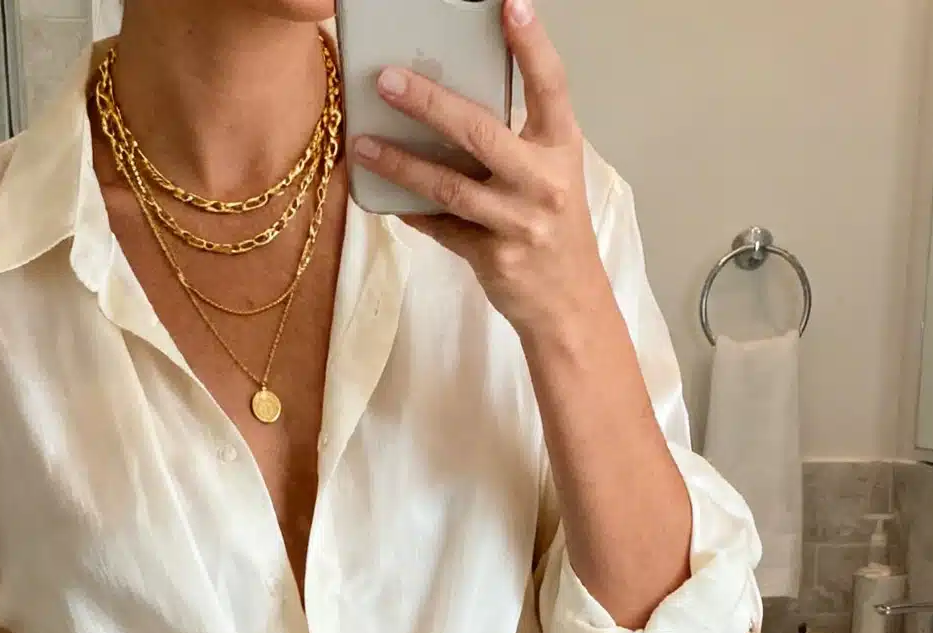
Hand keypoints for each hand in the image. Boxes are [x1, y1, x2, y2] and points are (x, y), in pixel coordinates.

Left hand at [352, 0, 604, 341]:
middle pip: (480, 131)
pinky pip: (442, 227)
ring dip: (401, 163)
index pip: (549, 85)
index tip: (510, 4)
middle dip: (429, 103)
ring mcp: (517, 222)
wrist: (569, 302)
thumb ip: (513, 137)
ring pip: (449, 185)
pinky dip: (412, 211)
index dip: (531, 44)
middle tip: (388, 80)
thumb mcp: (549, 171)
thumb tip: (447, 103)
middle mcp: (543, 181)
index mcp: (561, 147)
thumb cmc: (553, 226)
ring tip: (364, 144)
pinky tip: (386, 197)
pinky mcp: (493, 257)